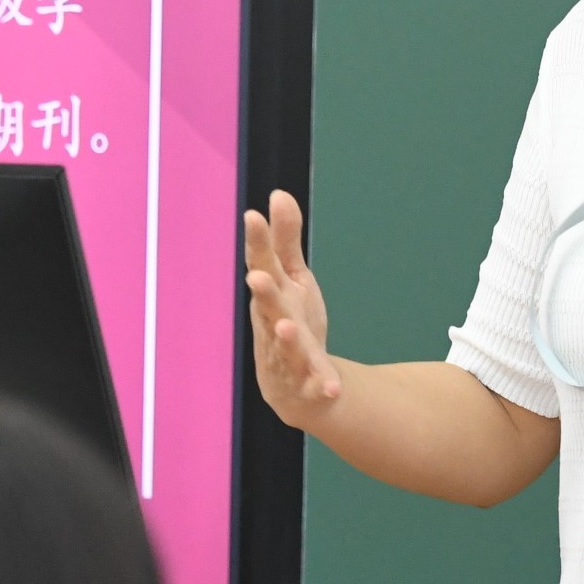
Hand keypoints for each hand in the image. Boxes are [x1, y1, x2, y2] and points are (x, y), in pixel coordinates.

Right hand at [241, 191, 343, 430]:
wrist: (295, 389)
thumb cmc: (289, 324)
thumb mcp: (292, 280)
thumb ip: (284, 241)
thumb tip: (278, 194)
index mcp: (271, 296)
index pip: (262, 266)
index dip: (257, 243)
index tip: (251, 216)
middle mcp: (273, 325)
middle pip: (268, 308)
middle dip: (263, 294)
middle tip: (257, 278)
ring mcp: (288, 357)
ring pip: (286, 349)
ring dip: (286, 340)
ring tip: (288, 327)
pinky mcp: (308, 384)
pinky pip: (315, 385)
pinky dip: (322, 385)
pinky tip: (332, 386)